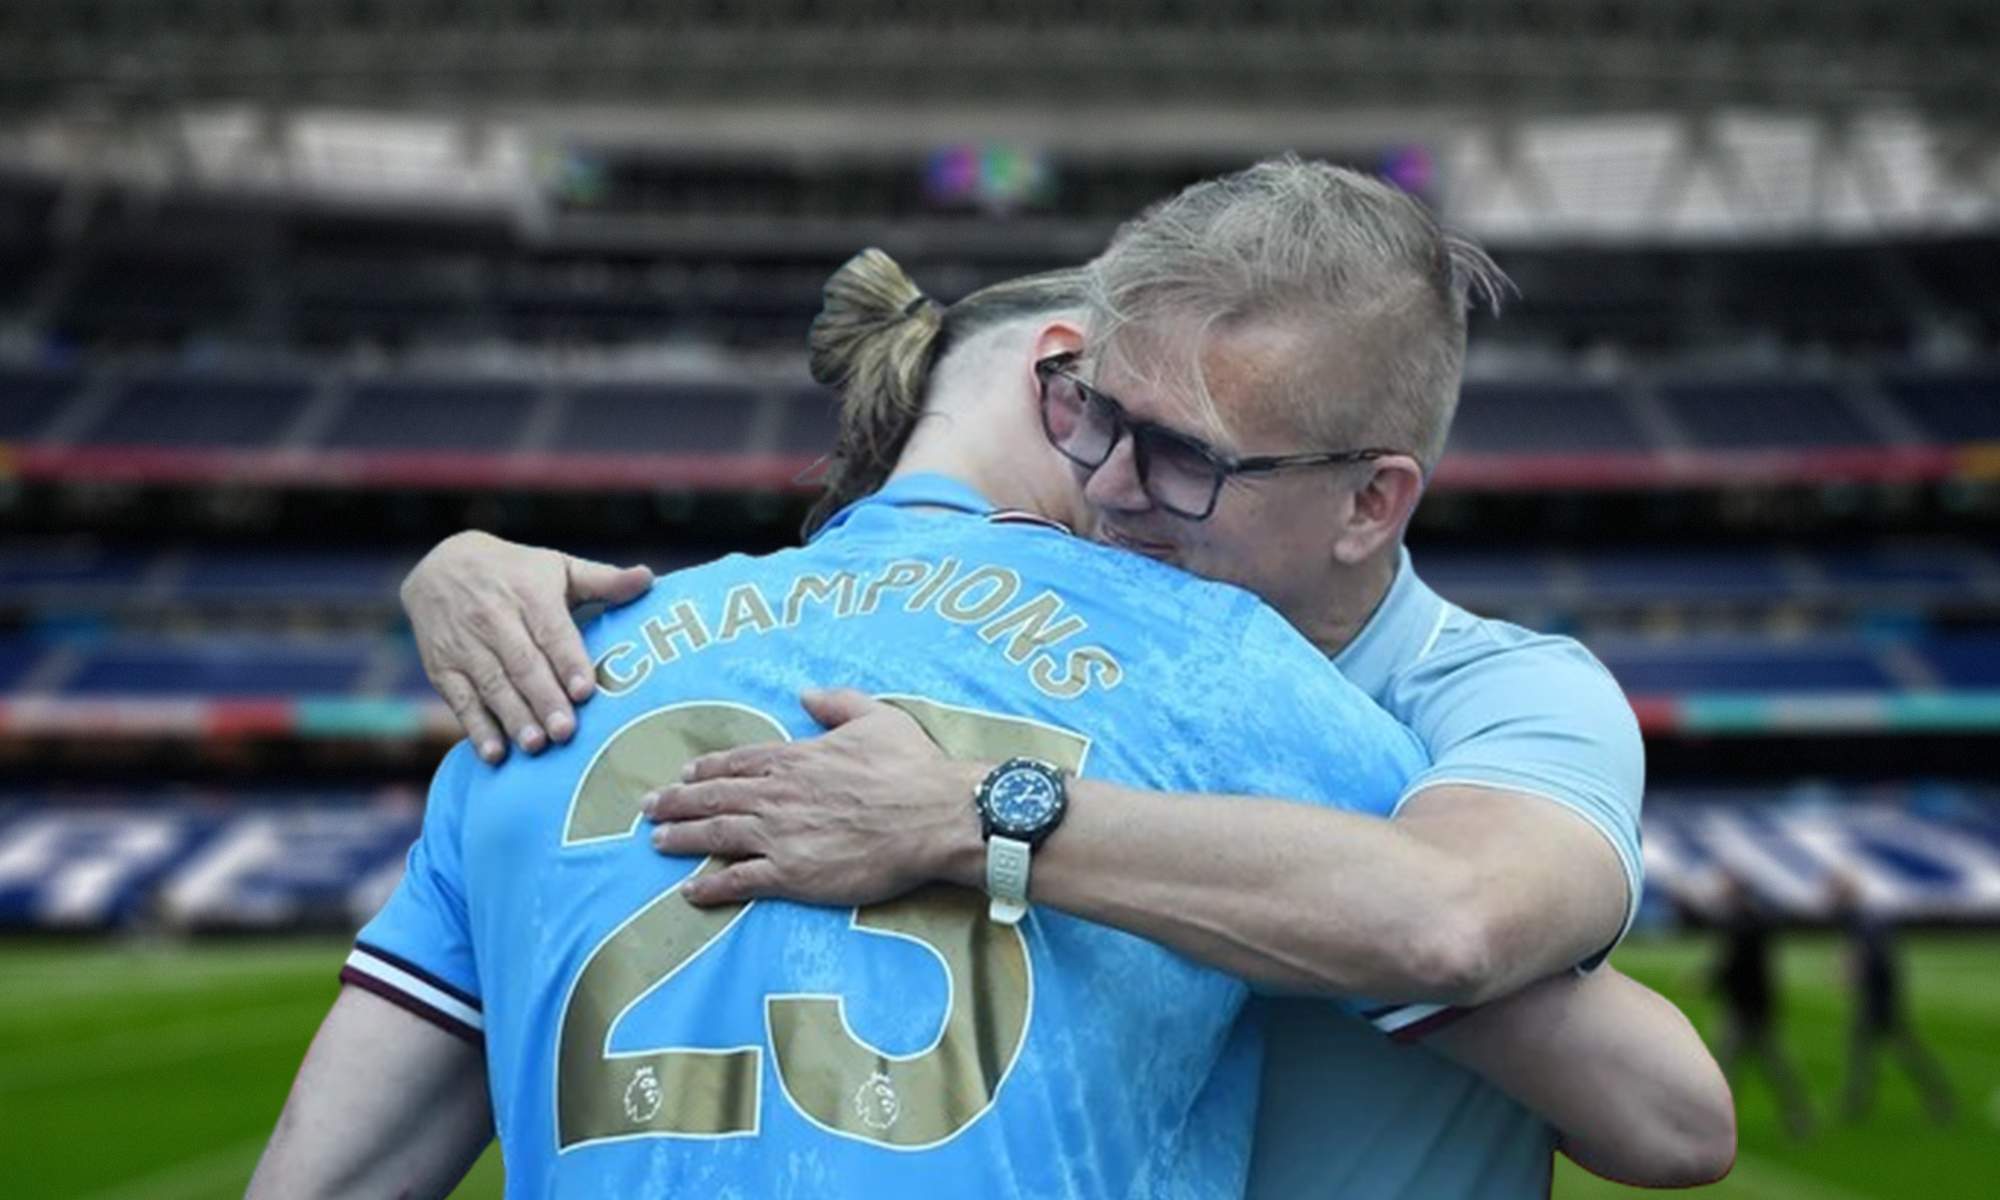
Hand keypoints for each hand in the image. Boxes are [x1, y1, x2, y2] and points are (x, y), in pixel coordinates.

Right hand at [401, 531, 653, 762]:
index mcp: (529, 594)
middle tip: (566, 732)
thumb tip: (648, 578)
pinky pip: (460, 699)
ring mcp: (465, 645)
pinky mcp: (442, 668)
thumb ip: (603, 581)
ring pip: (492, 684)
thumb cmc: (516, 574)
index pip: (551, 631)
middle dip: (544, 699)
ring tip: (537, 745)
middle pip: (522, 664)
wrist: (438, 568)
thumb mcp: (558, 568)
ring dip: (514, 717)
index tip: (585, 691)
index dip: (568, 661)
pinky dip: (476, 727)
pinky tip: (495, 753)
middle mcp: (494, 618)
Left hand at [644, 689, 986, 906]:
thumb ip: (838, 703)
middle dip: (677, 802)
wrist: (934, 816)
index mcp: (796, 758)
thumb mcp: (878, 717)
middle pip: (715, 797)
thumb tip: (807, 694)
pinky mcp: (791, 874)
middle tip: (647, 808)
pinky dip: (711, 886)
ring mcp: (780, 835)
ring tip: (657, 841)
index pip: (738, 762)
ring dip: (683, 837)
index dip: (707, 769)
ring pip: (716, 835)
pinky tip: (691, 890)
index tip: (683, 775)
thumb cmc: (911, 766)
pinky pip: (739, 880)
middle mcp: (778, 795)